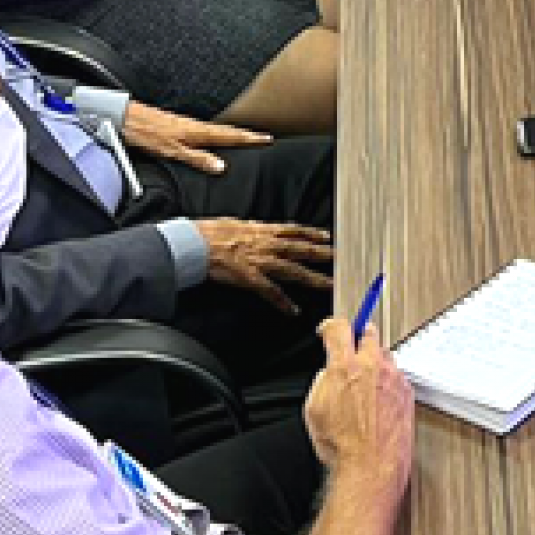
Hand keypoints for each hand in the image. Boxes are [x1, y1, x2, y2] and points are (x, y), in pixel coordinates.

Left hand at [120, 102, 269, 174]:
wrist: (126, 117)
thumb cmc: (146, 133)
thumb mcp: (172, 150)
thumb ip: (197, 158)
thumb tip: (221, 166)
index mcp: (198, 131)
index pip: (231, 135)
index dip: (249, 138)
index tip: (266, 139)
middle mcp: (195, 126)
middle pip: (227, 130)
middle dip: (246, 134)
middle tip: (263, 137)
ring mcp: (187, 125)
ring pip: (216, 130)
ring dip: (232, 134)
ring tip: (245, 138)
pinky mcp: (178, 126)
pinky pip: (205, 131)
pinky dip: (217, 134)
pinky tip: (214, 139)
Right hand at [197, 218, 333, 313]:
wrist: (193, 243)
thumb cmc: (209, 233)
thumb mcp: (236, 224)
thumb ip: (252, 229)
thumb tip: (259, 229)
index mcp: (262, 230)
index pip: (294, 230)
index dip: (312, 233)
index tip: (328, 235)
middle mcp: (266, 244)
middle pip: (301, 249)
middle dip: (323, 253)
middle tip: (342, 258)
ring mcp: (260, 261)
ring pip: (293, 270)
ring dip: (313, 278)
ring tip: (329, 284)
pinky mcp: (250, 277)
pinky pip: (270, 291)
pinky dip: (282, 302)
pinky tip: (293, 310)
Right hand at [306, 314, 415, 493]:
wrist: (370, 466)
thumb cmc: (342, 444)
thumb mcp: (314, 408)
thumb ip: (323, 380)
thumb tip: (329, 372)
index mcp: (345, 366)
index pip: (339, 328)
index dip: (330, 327)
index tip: (328, 331)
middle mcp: (373, 367)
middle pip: (369, 333)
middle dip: (358, 337)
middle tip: (351, 348)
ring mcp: (394, 379)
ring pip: (385, 355)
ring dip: (375, 362)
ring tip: (364, 382)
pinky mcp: (407, 392)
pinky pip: (397, 376)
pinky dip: (387, 382)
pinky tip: (378, 400)